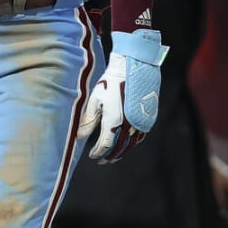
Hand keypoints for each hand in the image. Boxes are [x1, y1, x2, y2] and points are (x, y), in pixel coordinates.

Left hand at [77, 29, 166, 163]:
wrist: (132, 67)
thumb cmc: (110, 82)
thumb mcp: (95, 100)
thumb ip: (88, 121)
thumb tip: (79, 136)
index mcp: (114, 120)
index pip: (105, 145)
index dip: (98, 152)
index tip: (92, 156)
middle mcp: (129, 124)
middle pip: (119, 148)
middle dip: (109, 156)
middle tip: (102, 161)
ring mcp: (140, 121)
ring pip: (131, 144)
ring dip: (122, 152)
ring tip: (113, 157)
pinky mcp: (148, 117)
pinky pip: (141, 136)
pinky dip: (133, 143)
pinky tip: (127, 144)